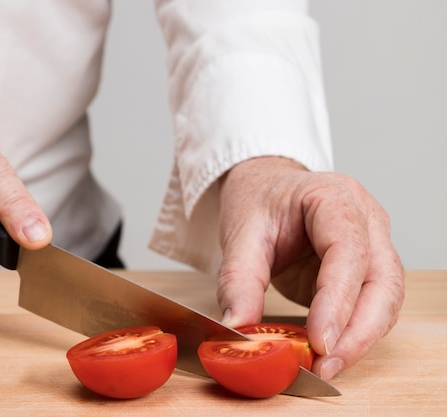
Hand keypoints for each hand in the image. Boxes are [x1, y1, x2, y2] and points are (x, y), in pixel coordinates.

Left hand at [216, 156, 403, 380]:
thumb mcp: (240, 234)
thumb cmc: (258, 202)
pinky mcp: (367, 271)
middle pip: (382, 281)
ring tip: (323, 366)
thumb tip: (238, 327)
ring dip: (360, 339)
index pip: (349, 250)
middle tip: (324, 365)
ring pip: (386, 300)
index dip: (338, 300)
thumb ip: (238, 280)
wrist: (266, 189)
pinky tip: (328, 352)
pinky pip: (373, 308)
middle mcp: (366, 219)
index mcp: (334, 197)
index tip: (319, 340)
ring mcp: (374, 245)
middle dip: (358, 331)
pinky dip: (354, 334)